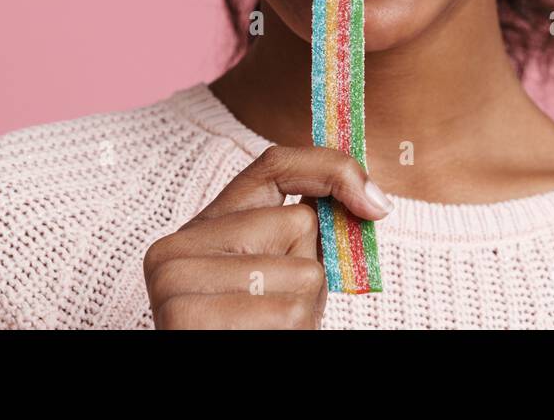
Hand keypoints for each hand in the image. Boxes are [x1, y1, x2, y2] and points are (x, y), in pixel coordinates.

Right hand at [142, 144, 391, 328]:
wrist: (210, 386)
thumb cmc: (252, 331)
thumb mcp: (275, 279)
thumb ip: (300, 237)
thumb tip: (373, 202)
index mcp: (200, 230)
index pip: (274, 166)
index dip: (332, 169)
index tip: (377, 204)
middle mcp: (178, 247)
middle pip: (299, 223)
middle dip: (308, 270)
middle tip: (275, 310)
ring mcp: (176, 280)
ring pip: (304, 273)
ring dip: (304, 311)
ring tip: (267, 329)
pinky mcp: (187, 317)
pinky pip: (288, 311)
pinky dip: (293, 334)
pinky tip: (258, 339)